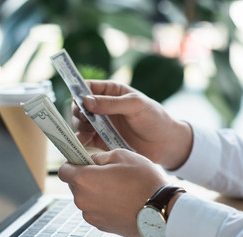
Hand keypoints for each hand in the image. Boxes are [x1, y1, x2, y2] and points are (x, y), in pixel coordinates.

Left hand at [57, 149, 166, 236]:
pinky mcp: (101, 225)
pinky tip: (121, 199)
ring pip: (86, 197)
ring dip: (96, 190)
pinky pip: (96, 209)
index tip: (80, 160)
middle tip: (107, 172)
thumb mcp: (123, 156)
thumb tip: (93, 160)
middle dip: (86, 176)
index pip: (63, 170)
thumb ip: (101, 156)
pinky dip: (103, 203)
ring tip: (118, 187)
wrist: (159, 209)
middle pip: (75, 184)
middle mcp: (83, 200)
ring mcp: (92, 215)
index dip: (71, 162)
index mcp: (84, 180)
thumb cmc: (143, 180)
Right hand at [72, 80, 192, 169]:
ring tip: (87, 133)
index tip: (80, 102)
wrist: (164, 143)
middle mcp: (103, 107)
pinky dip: (81, 141)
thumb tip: (86, 101)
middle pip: (80, 106)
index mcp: (111, 91)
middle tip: (86, 119)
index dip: (79, 93)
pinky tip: (84, 142)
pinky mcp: (101, 140)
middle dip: (78, 112)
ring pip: (80, 123)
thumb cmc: (154, 118)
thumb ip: (111, 103)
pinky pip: (85, 139)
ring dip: (79, 127)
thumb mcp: (135, 105)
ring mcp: (101, 124)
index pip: (87, 87)